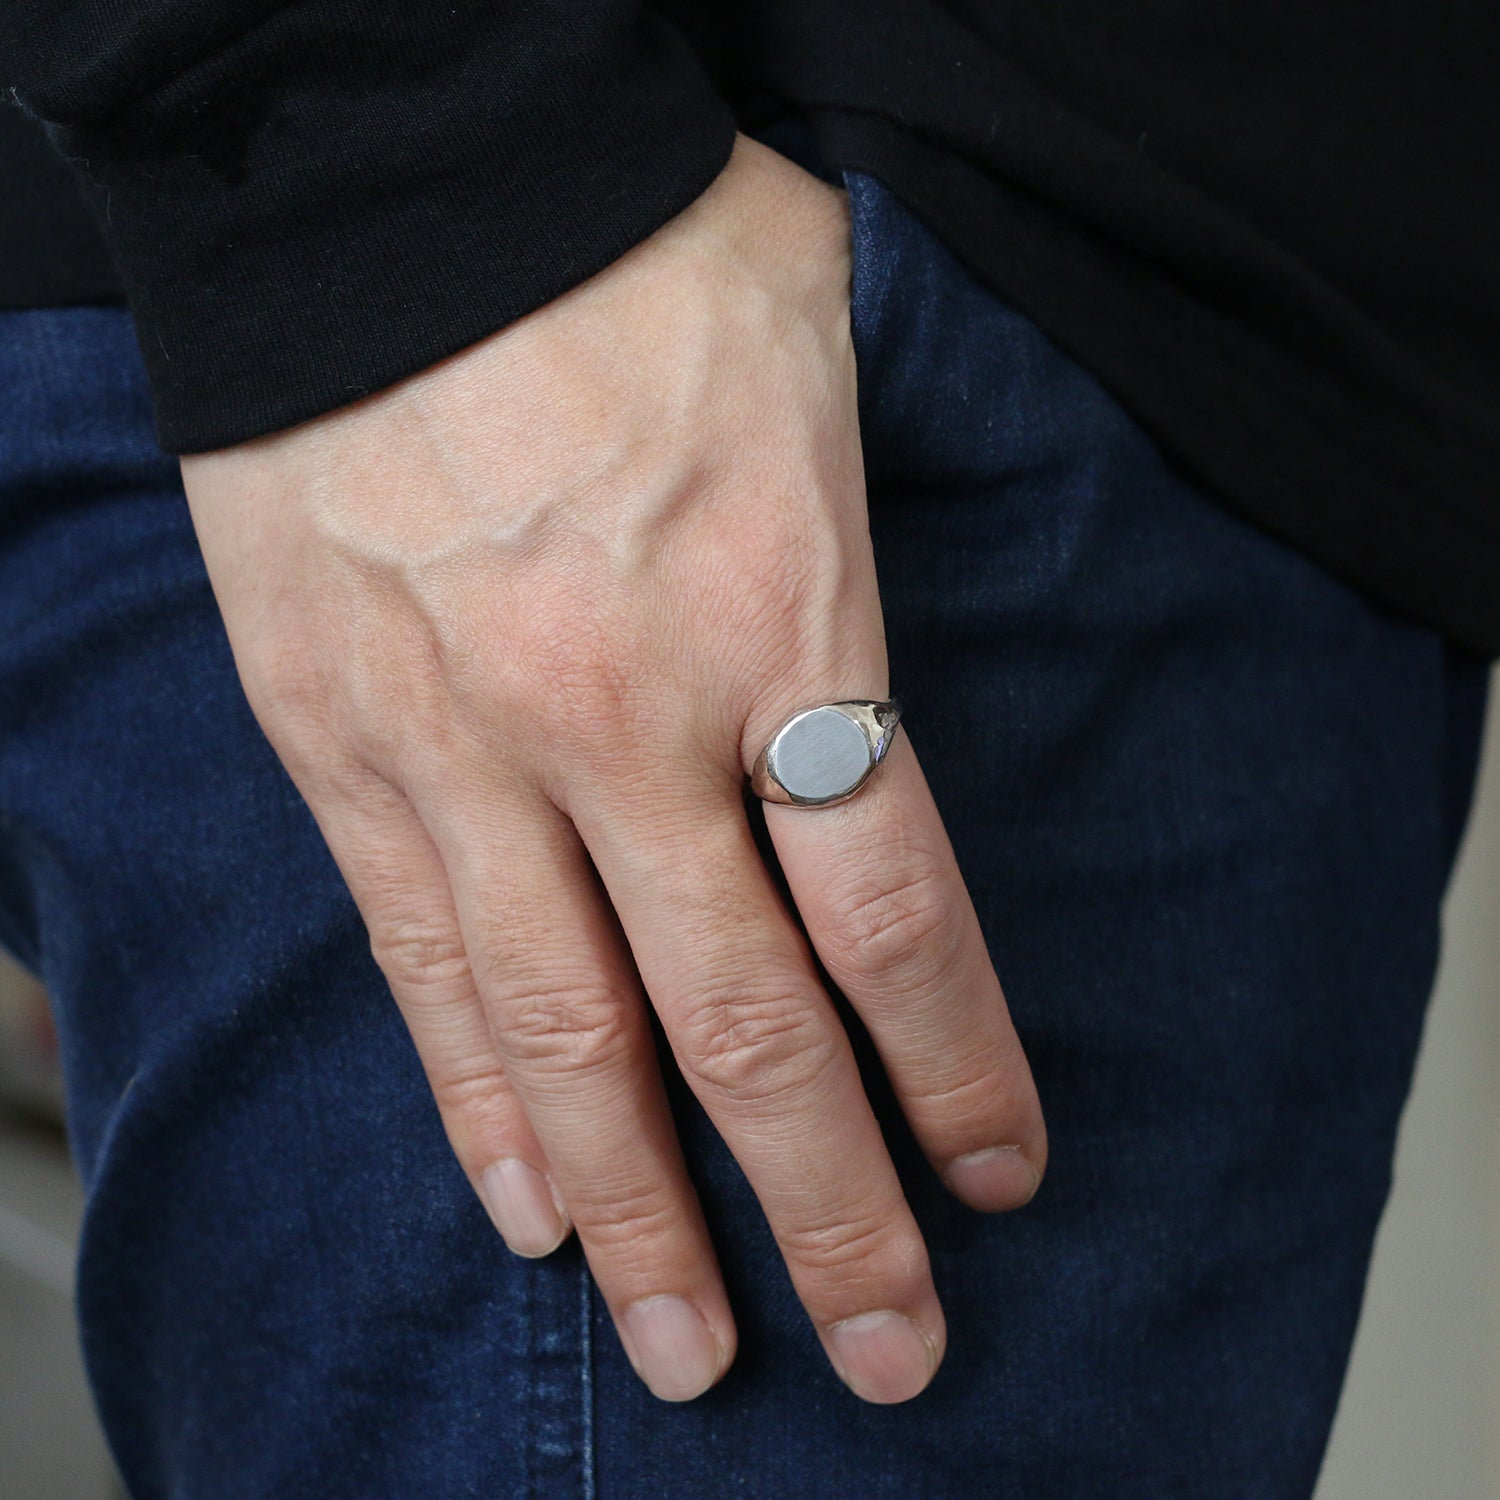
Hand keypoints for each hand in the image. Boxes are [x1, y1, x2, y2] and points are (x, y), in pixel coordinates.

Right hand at [181, 135, 1045, 1405]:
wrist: (400, 176)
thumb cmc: (629, 255)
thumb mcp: (819, 382)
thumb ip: (850, 578)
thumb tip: (859, 725)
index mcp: (777, 625)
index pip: (894, 921)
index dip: (954, 1073)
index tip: (994, 1174)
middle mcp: (625, 724)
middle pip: (747, 1029)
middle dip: (823, 1209)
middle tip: (879, 1345)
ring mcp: (470, 747)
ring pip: (571, 1037)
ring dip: (641, 1215)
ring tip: (693, 1347)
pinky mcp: (344, 742)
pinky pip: (417, 960)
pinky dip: (476, 1100)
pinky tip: (525, 1207)